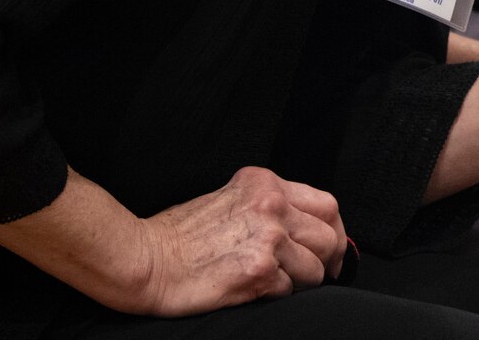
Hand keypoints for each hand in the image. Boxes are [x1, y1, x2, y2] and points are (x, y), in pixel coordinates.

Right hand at [133, 167, 349, 315]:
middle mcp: (271, 205)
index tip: (331, 250)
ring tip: (272, 282)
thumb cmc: (178, 236)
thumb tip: (304, 229)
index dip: (335, 233)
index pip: (327, 205)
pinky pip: (290, 291)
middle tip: (314, 275)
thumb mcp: (231, 200)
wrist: (144, 259)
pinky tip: (253, 289)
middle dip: (326, 261)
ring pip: (315, 269)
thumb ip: (268, 206)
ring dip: (300, 282)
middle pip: (329, 237)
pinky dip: (277, 295)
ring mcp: (268, 237)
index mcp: (265, 184)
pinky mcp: (258, 271)